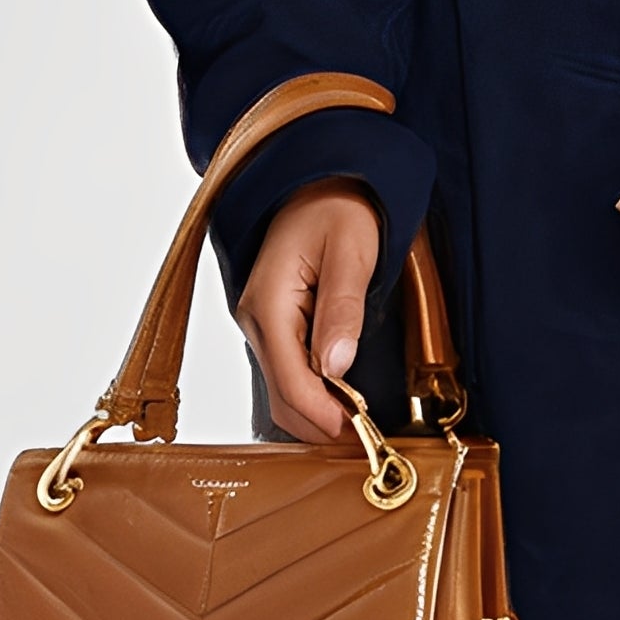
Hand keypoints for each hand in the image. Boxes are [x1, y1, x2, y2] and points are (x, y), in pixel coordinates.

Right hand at [233, 177, 380, 441]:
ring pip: (281, 386)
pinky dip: (310, 393)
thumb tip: (337, 367)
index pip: (288, 378)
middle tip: (363, 441)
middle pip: (279, 393)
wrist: (323, 178)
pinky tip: (338, 401)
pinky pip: (287, 369)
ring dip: (314, 412)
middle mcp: (256, 318)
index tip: (356, 433)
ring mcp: (262, 322)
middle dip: (317, 422)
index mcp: (268, 302)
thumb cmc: (340, 206)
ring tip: (356, 426)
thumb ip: (343, 307)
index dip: (321, 414)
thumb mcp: (352, 250)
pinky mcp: (276, 322)